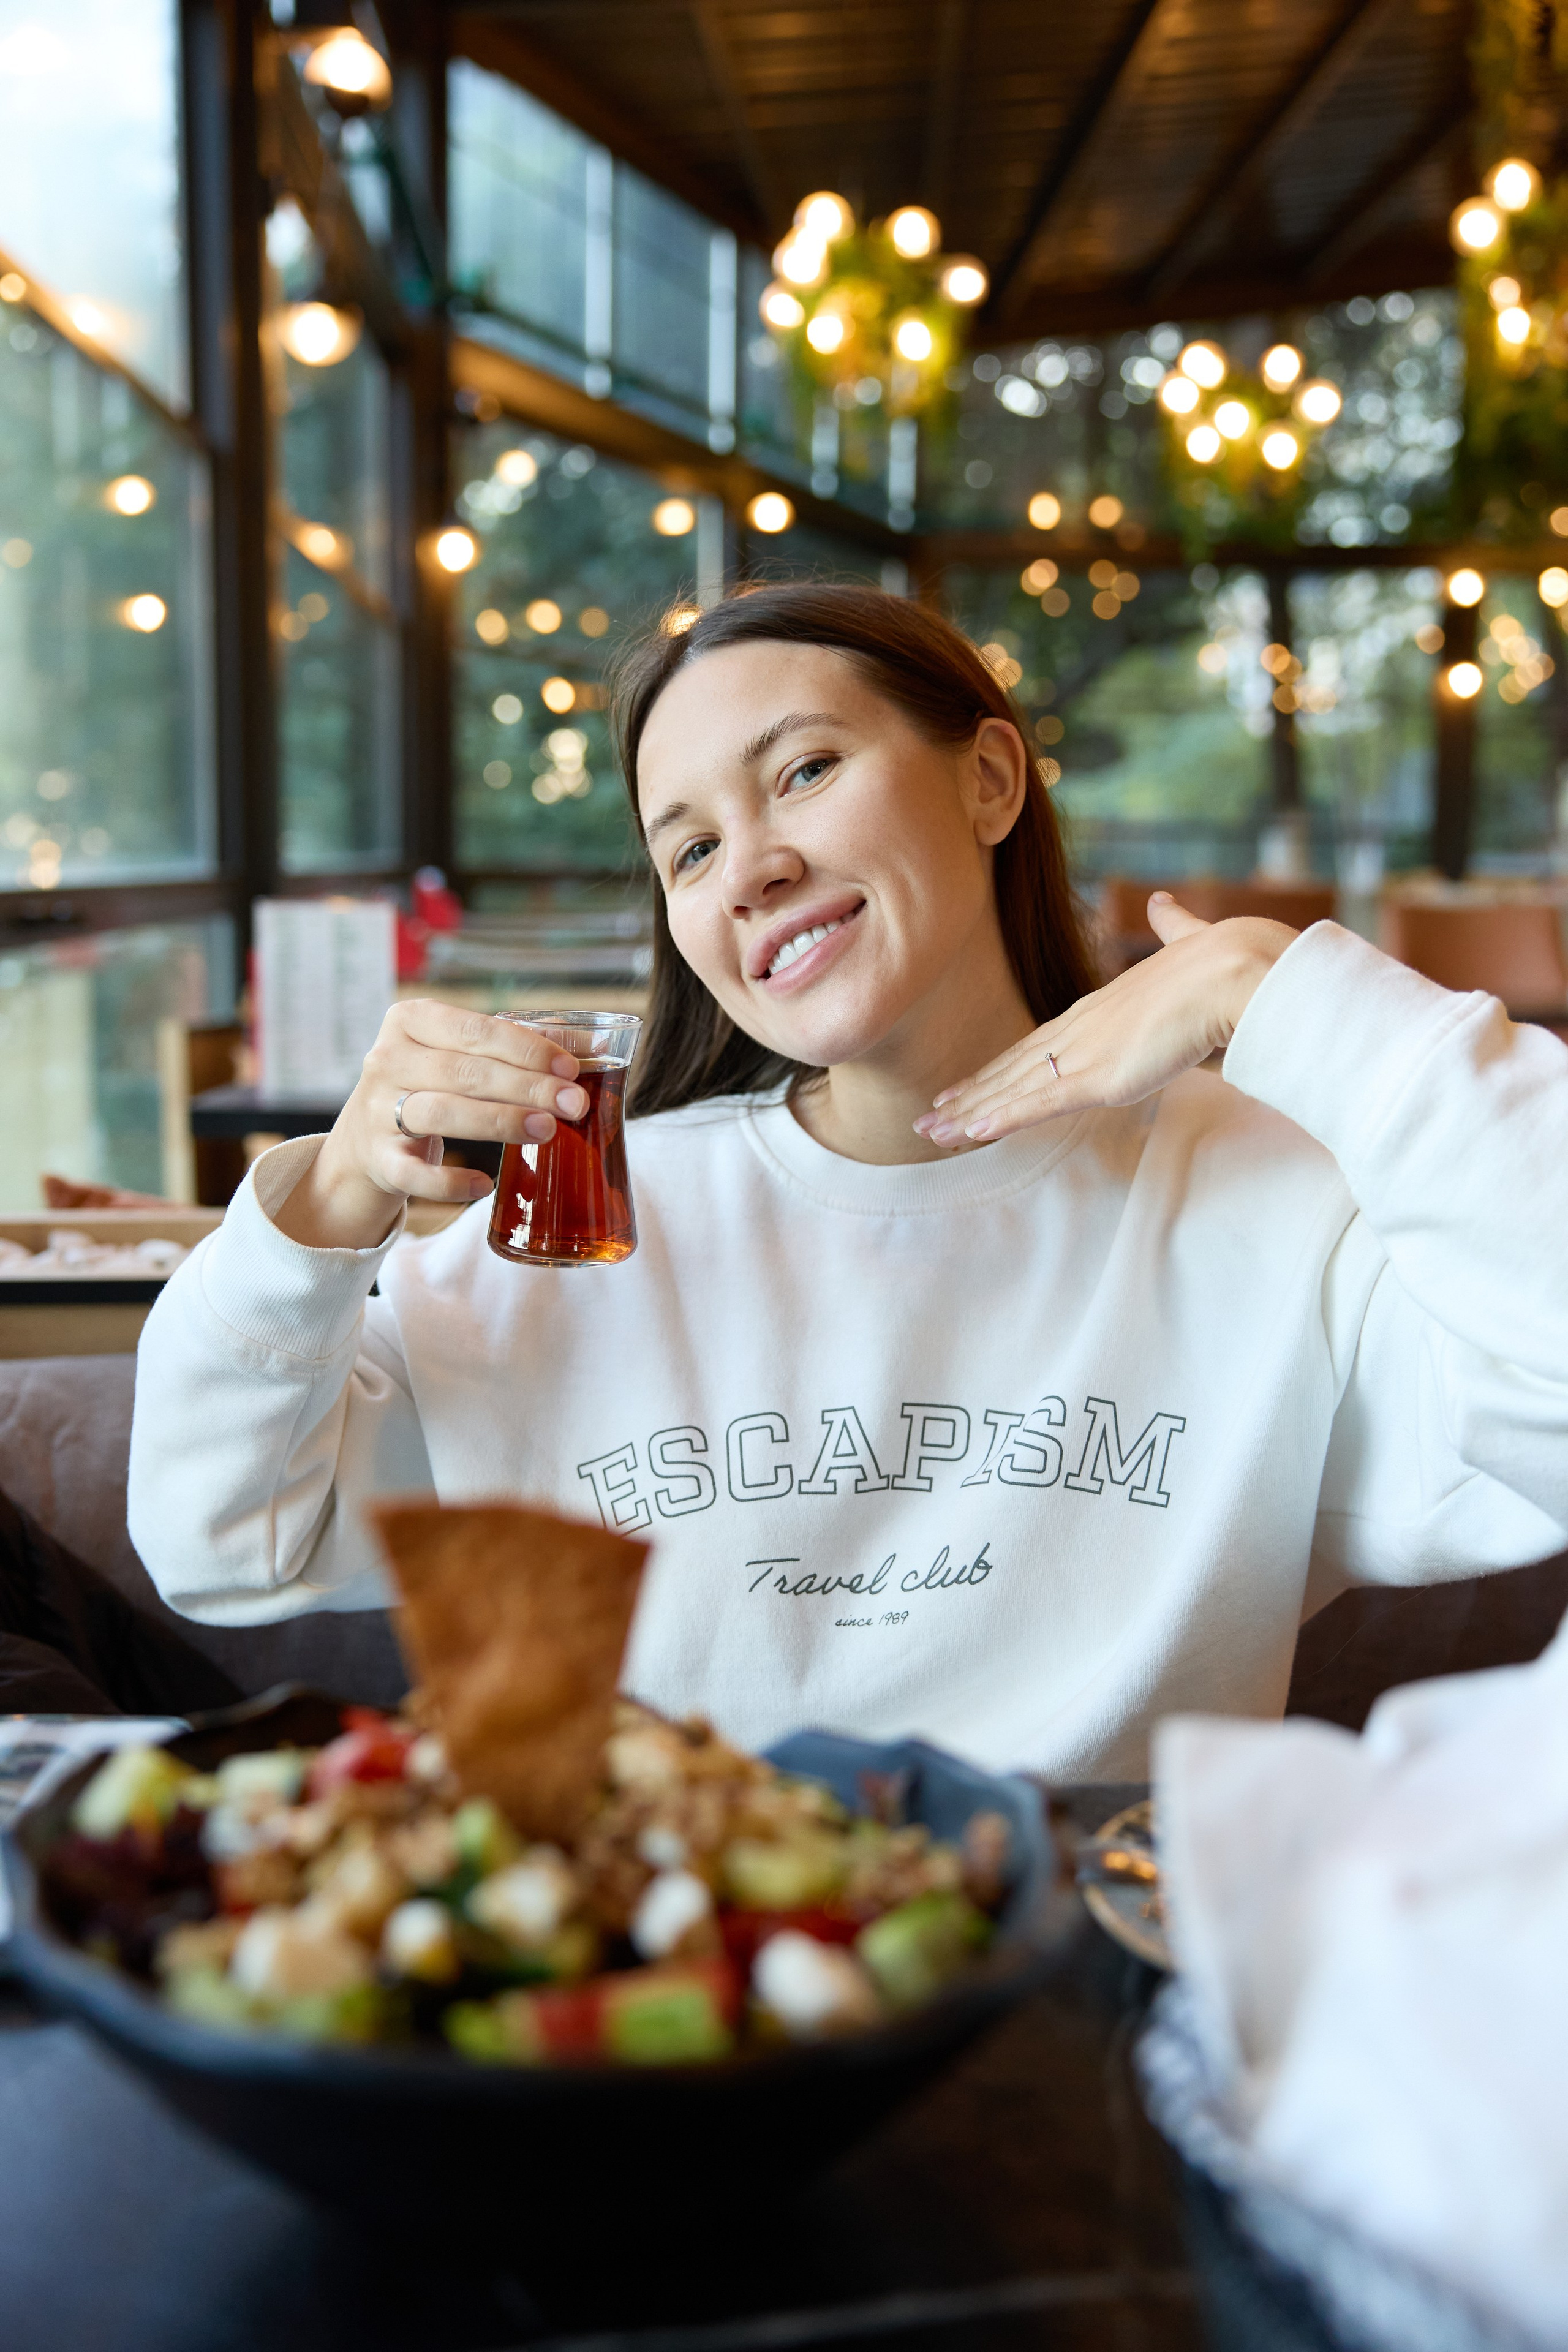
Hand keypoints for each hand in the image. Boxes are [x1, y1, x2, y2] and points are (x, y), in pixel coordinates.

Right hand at [273, 1001, 586, 1250]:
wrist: (364, 1143)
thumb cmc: (429, 1087)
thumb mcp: (459, 1055)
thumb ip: (514, 1044)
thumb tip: (591, 1041)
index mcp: (411, 1021)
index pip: (476, 1029)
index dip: (527, 1048)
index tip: (570, 1069)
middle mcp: (388, 1060)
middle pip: (464, 1072)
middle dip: (525, 1087)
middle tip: (573, 1104)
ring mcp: (377, 1111)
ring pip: (440, 1113)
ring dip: (497, 1121)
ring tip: (545, 1130)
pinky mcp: (378, 1160)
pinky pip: (415, 1174)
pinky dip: (449, 1181)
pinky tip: (484, 1184)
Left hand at [915, 895, 1297, 1146]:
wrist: (1234, 969)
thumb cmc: (1223, 960)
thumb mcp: (1187, 948)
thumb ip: (1169, 932)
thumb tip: (1162, 904)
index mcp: (1100, 1005)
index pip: (1035, 1043)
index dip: (999, 1065)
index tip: (969, 1081)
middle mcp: (1081, 1028)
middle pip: (1011, 1066)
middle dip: (970, 1093)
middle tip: (930, 1114)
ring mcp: (1085, 1052)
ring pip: (1012, 1088)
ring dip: (970, 1112)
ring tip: (930, 1130)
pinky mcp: (1098, 1076)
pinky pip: (1038, 1103)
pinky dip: (1002, 1117)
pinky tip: (970, 1132)